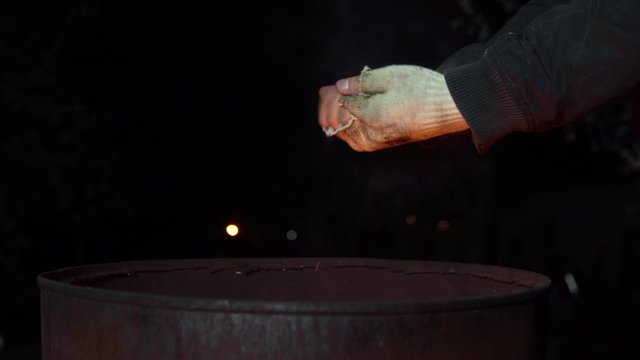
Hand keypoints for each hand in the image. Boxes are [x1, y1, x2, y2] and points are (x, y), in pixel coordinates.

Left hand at [318, 65, 469, 151]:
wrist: (448, 108)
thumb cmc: (422, 89)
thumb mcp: (390, 76)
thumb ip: (361, 82)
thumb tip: (340, 87)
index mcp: (370, 117)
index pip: (339, 106)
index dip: (332, 94)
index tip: (329, 87)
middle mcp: (371, 135)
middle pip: (338, 124)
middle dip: (329, 108)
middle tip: (327, 92)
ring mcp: (378, 142)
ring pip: (348, 134)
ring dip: (340, 119)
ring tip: (338, 103)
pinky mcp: (386, 144)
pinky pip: (360, 138)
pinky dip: (352, 126)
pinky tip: (354, 114)